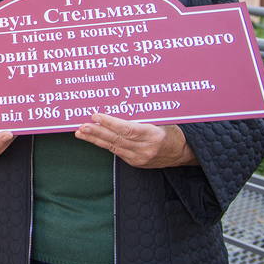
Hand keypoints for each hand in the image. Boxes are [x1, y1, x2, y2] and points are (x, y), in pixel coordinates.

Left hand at [75, 113, 197, 168]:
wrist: (183, 152)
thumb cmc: (171, 130)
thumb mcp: (161, 119)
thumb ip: (142, 114)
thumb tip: (122, 101)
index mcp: (152, 135)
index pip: (127, 129)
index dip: (110, 123)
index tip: (96, 116)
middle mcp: (145, 149)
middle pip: (116, 139)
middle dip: (96, 132)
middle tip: (81, 126)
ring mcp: (140, 158)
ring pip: (113, 147)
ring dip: (95, 140)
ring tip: (81, 133)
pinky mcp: (136, 163)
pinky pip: (117, 152)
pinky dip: (104, 144)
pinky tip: (93, 138)